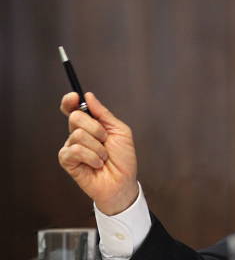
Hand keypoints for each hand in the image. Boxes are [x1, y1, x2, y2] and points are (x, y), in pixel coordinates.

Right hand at [58, 92, 138, 214]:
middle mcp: (79, 134)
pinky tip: (97, 164)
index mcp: (91, 125)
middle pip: (75, 117)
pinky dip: (91, 157)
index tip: (75, 97)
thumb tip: (89, 96)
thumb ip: (104, 114)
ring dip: (97, 147)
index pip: (73, 108)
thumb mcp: (120, 131)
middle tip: (105, 140)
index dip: (70, 101)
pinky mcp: (67, 161)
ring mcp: (72, 147)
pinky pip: (74, 150)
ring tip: (103, 157)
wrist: (123, 181)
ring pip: (78, 134)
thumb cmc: (123, 158)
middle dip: (96, 128)